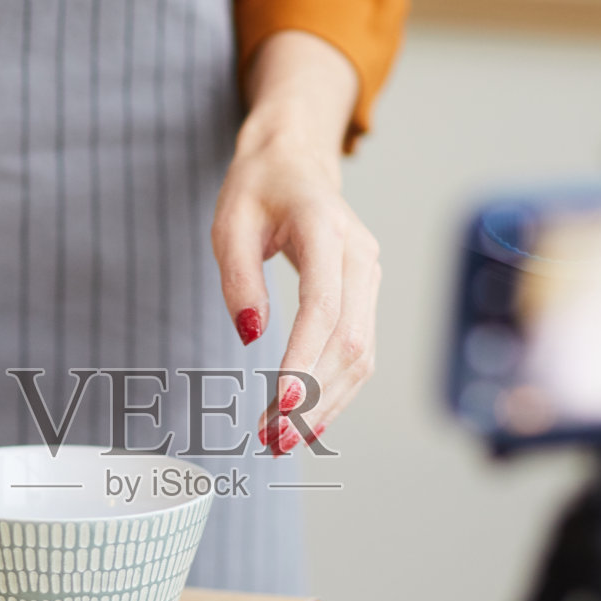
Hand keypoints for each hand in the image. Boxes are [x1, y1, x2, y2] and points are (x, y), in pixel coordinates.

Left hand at [212, 32, 379, 454]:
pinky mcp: (365, 297)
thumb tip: (253, 336)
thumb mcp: (230, 221)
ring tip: (282, 441)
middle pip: (349, 341)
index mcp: (324, 228)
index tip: (279, 402)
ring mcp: (369, 277)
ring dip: (326, 404)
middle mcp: (360, 256)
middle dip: (313, 397)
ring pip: (361, 355)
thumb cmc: (259, 187)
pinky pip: (360, 351)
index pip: (323, 306)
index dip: (304, 359)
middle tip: (270, 438)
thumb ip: (238, 277)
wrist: (296, 160)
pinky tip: (307, 421)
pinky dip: (335, 391)